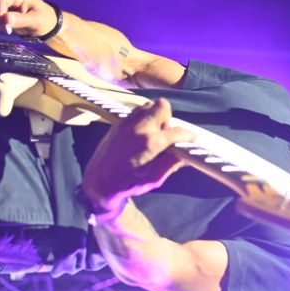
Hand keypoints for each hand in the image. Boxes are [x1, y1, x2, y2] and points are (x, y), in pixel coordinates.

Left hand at [81, 98, 194, 212]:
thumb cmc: (127, 184)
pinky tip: (141, 134)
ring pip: (148, 106)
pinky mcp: (118, 124)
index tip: (191, 139)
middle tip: (165, 134)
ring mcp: (127, 124)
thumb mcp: (154, 178)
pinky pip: (135, 112)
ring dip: (154, 116)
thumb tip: (185, 156)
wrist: (99, 182)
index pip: (177, 131)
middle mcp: (139, 129)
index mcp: (150, 143)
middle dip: (168, 118)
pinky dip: (142, 119)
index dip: (188, 136)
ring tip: (153, 133)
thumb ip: (171, 164)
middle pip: (162, 106)